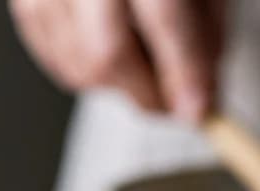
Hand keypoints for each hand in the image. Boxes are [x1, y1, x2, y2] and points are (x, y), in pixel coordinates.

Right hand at [9, 0, 224, 121]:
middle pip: (107, 53)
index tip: (201, 108)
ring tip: (147, 70)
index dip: (184, 69)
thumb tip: (205, 74)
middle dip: (147, 92)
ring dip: (120, 85)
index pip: (164, 14)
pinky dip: (85, 70)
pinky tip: (109, 55)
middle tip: (176, 102)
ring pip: (78, 64)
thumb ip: (204, 13)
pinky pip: (54, 56)